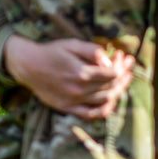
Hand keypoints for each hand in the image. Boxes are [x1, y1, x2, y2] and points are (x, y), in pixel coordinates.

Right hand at [6, 37, 134, 120]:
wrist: (28, 66)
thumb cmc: (51, 52)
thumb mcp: (72, 44)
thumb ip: (92, 50)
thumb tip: (109, 60)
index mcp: (82, 73)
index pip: (113, 73)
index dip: (122, 65)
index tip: (123, 57)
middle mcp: (80, 90)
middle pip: (111, 86)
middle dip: (124, 75)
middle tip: (128, 66)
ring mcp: (74, 101)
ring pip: (105, 100)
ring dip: (118, 90)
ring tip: (123, 80)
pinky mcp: (68, 108)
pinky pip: (91, 114)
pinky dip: (105, 109)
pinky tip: (111, 101)